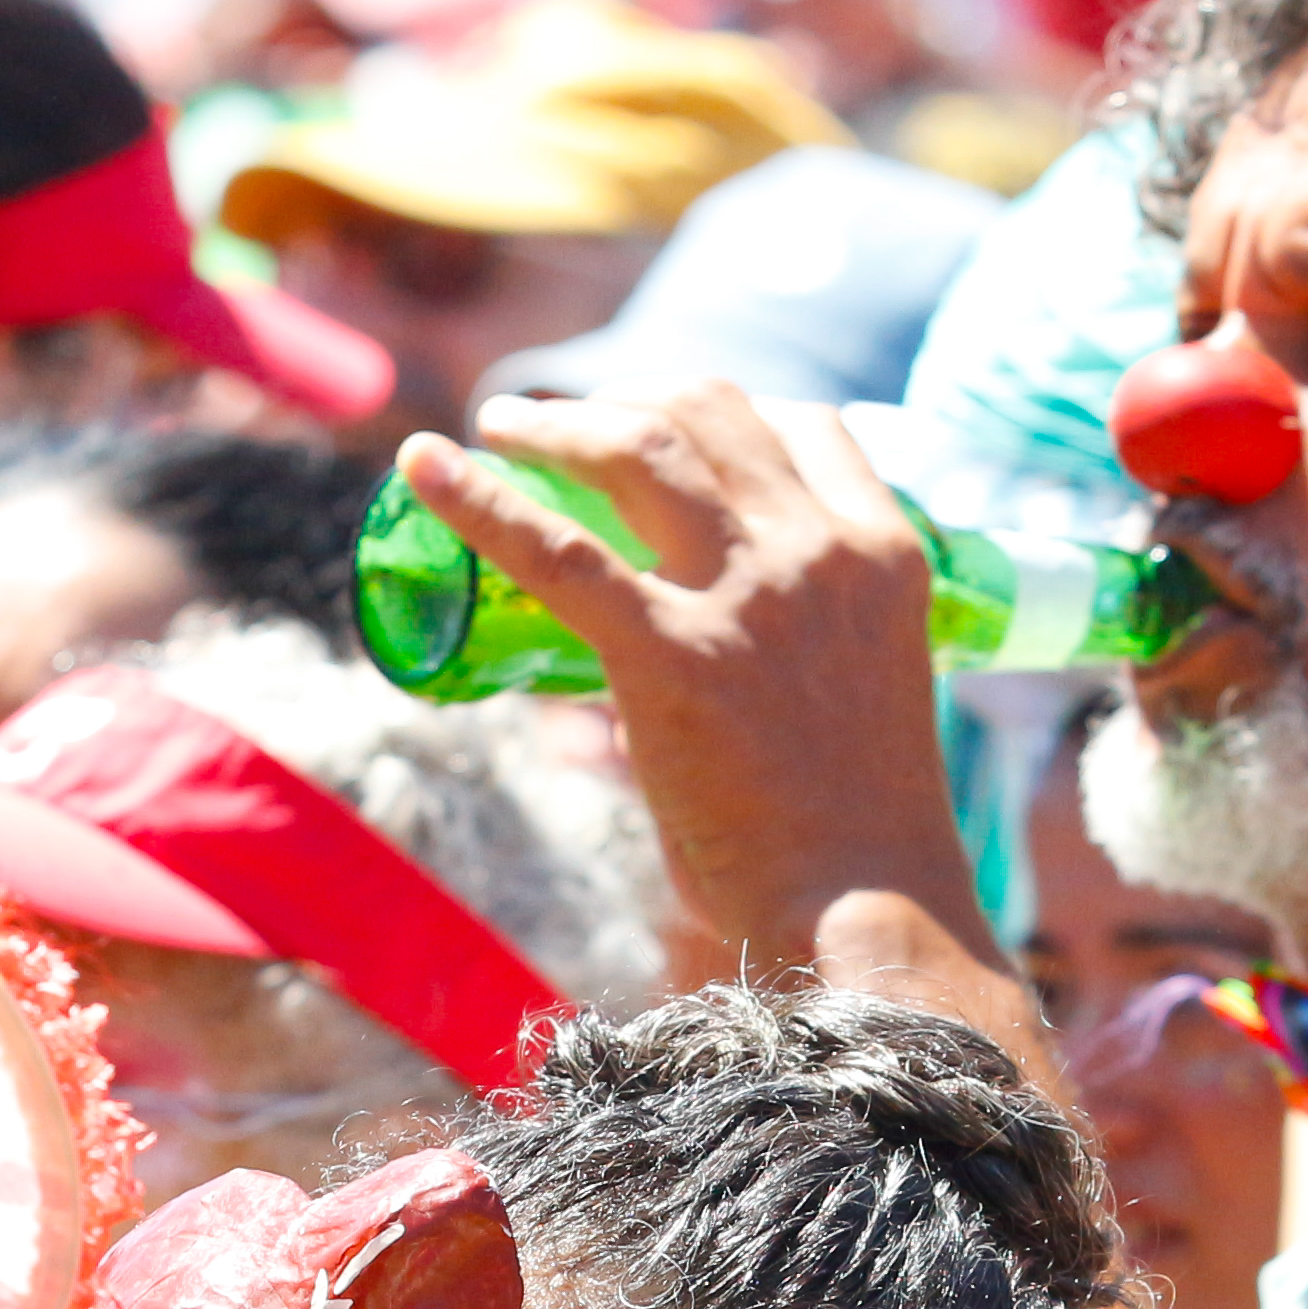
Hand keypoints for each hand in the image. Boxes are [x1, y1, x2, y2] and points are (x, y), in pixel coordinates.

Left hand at [397, 388, 982, 977]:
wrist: (864, 910)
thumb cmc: (857, 841)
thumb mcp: (851, 700)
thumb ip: (776, 656)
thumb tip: (654, 685)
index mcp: (885, 556)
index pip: (809, 427)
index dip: (729, 411)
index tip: (669, 424)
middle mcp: (819, 551)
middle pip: (712, 411)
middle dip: (628, 398)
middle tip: (562, 423)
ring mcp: (748, 594)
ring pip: (641, 445)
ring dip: (560, 420)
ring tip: (503, 422)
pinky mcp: (672, 654)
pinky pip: (557, 550)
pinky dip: (479, 497)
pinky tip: (422, 465)